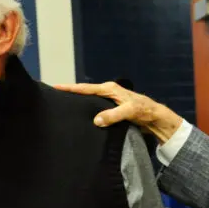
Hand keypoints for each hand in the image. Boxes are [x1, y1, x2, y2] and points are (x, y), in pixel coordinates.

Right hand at [52, 81, 182, 142]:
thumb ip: (113, 116)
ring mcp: (109, 101)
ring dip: (78, 103)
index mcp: (109, 89)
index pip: (85, 88)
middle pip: (84, 92)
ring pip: (89, 101)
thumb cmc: (144, 111)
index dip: (70, 88)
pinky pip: (95, 109)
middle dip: (70, 94)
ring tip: (63, 107)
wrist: (155, 118)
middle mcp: (108, 92)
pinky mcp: (111, 110)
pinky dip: (87, 111)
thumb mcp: (129, 112)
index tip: (55, 87)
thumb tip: (96, 120)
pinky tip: (80, 117)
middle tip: (53, 97)